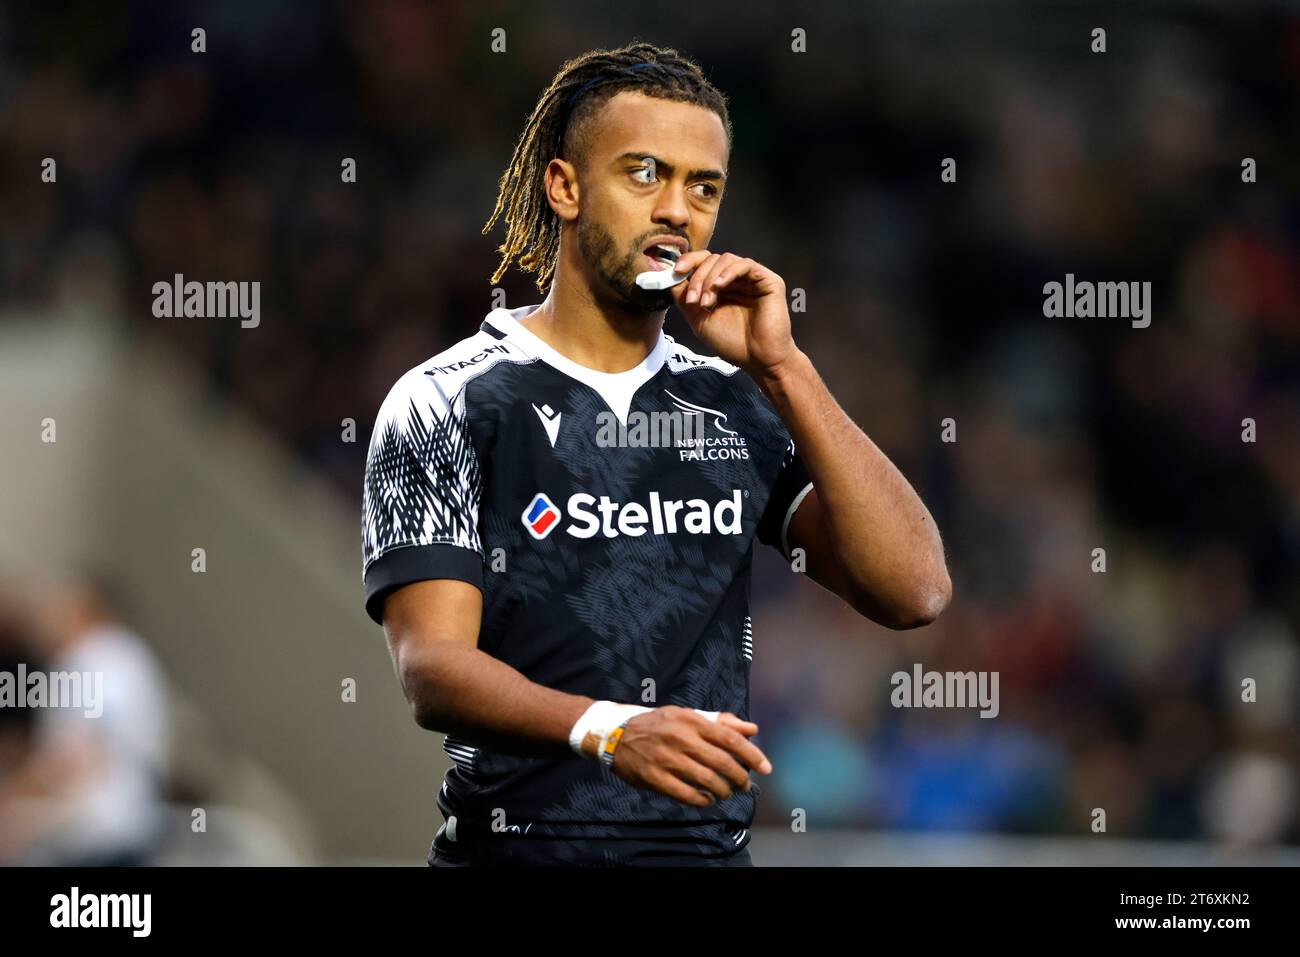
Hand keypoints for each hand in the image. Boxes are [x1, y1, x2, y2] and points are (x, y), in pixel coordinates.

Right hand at [606, 705, 772, 806]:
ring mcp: (667, 759)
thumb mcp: (687, 715)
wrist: (617, 734)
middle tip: (745, 785)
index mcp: (692, 721)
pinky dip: (703, 800)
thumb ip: (721, 722)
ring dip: (723, 791)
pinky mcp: (655, 778)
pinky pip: (686, 794)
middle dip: (740, 777)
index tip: (766, 768)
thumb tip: (753, 729)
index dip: (751, 755)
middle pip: (722, 762)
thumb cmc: (659, 724)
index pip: (730, 738)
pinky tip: (708, 799)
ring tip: (727, 792)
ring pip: (707, 781)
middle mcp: (681, 739)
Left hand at [668, 250, 797, 377]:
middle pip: (712, 259)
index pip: (703, 262)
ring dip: (710, 278)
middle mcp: (736, 279)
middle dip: (697, 277)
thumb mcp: (699, 320)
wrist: (758, 360)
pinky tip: (719, 285)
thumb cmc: (733, 343)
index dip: (688, 261)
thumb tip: (668, 277)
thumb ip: (684, 298)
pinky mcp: (768, 280)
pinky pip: (745, 264)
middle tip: (693, 300)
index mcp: (721, 286)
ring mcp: (752, 278)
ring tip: (706, 302)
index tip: (675, 271)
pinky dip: (728, 272)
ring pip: (726, 259)